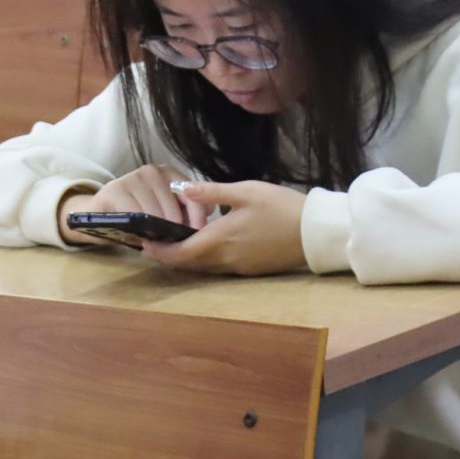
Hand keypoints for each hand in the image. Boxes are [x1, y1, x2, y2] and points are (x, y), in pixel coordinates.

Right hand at [60, 164, 213, 244]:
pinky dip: (140, 228)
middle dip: (176, 227)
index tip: (199, 231)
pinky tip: (142, 236)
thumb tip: (209, 212)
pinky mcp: (115, 190)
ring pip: (154, 212)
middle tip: (173, 242)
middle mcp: (152, 171)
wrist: (101, 214)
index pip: (190, 192)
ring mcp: (132, 178)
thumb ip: (185, 210)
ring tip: (157, 240)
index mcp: (169, 173)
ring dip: (158, 230)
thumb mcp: (164, 209)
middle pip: (173, 205)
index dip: (197, 213)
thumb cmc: (138, 213)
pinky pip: (135, 215)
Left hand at [142, 180, 309, 275]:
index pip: (181, 254)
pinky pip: (220, 268)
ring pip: (205, 268)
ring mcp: (239, 268)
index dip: (160, 252)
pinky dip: (207, 260)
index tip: (145, 245)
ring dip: (188, 259)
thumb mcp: (245, 191)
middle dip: (170, 256)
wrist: (314, 232)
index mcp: (220, 240)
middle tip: (155, 243)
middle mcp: (226, 260)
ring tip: (177, 243)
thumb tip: (180, 188)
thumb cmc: (280, 206)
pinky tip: (208, 246)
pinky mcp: (251, 270)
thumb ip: (211, 191)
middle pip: (189, 264)